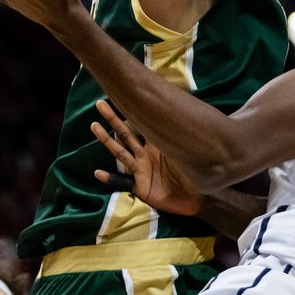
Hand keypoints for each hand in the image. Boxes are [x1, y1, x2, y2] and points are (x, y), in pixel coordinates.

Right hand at [90, 99, 203, 215]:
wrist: (199, 198)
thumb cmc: (198, 173)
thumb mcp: (192, 150)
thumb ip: (188, 134)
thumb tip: (196, 110)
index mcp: (158, 143)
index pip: (142, 124)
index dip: (133, 112)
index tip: (122, 95)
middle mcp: (146, 154)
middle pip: (126, 133)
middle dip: (113, 119)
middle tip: (100, 103)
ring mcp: (141, 170)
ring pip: (121, 152)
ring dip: (107, 140)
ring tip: (94, 126)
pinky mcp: (140, 187)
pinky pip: (122, 182)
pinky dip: (110, 178)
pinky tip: (98, 172)